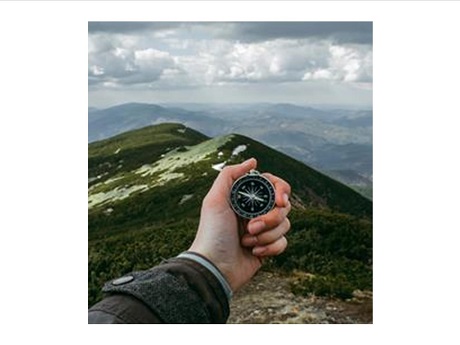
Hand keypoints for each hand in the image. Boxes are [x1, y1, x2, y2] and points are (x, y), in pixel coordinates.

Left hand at [189, 158, 290, 291]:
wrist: (214, 267)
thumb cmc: (212, 233)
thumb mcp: (215, 199)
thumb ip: (230, 175)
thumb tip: (253, 161)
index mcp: (245, 198)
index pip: (274, 186)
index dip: (281, 191)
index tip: (279, 201)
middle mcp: (256, 212)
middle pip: (283, 206)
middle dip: (270, 218)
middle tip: (251, 227)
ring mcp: (263, 230)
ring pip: (285, 225)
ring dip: (267, 235)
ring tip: (247, 241)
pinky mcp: (268, 248)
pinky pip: (284, 243)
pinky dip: (270, 248)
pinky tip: (254, 253)